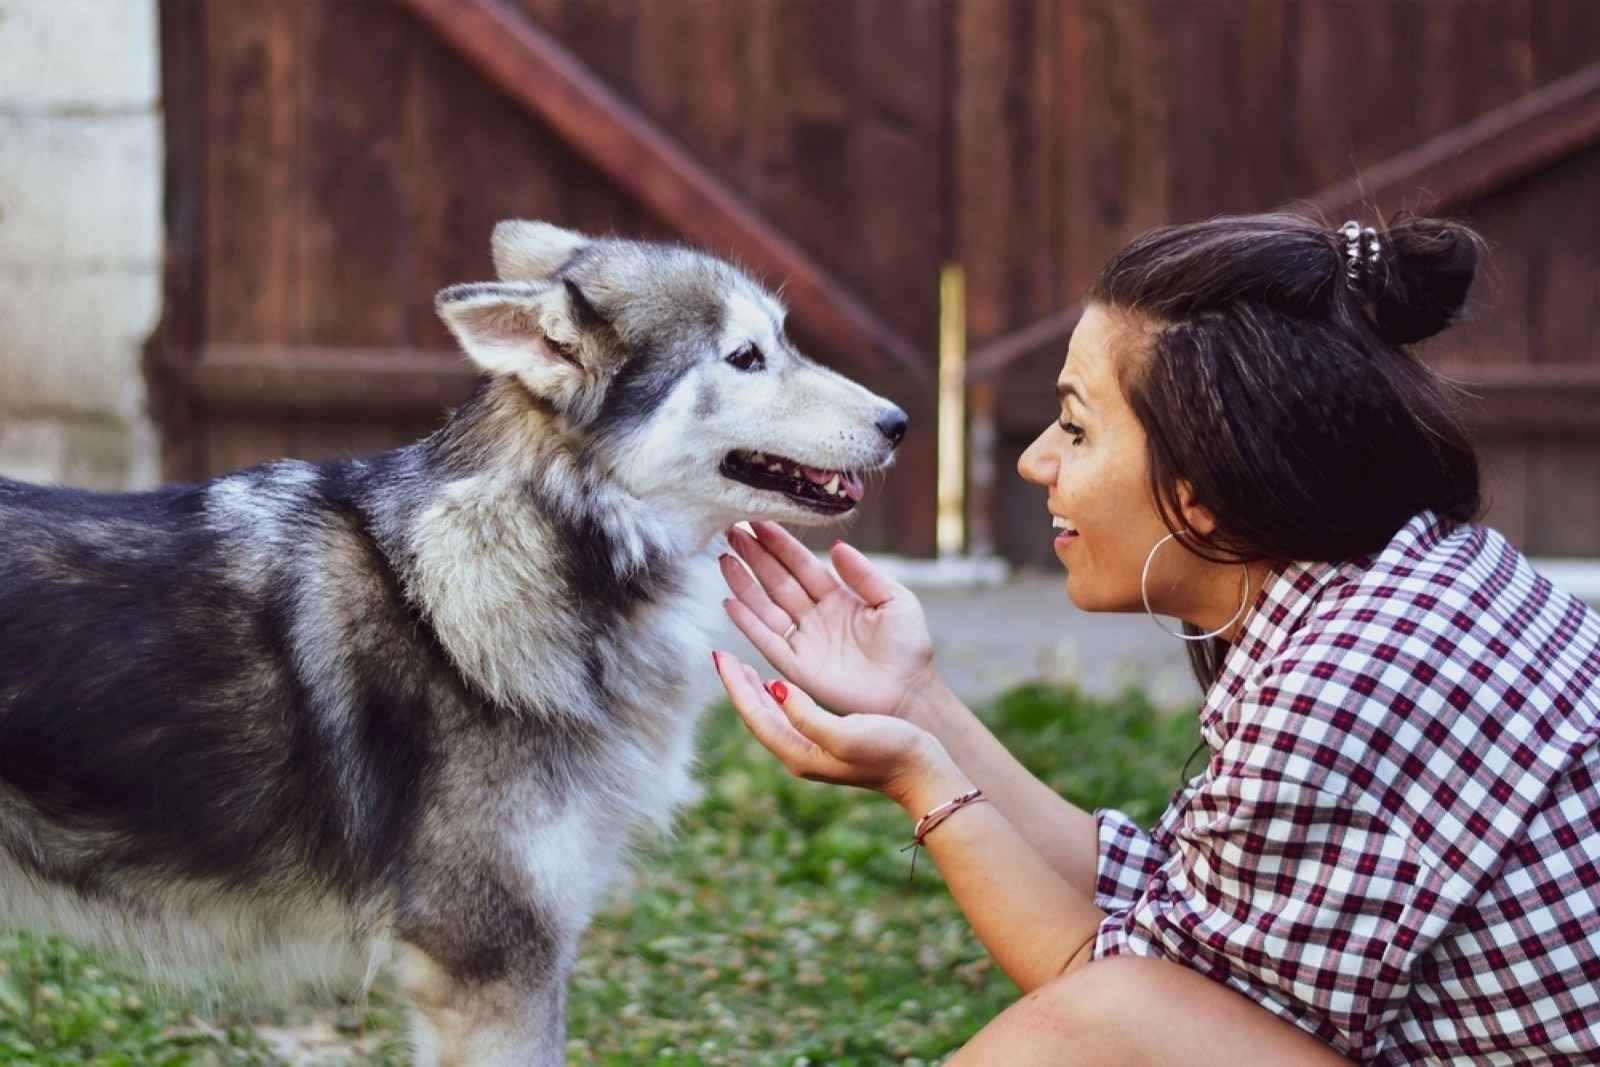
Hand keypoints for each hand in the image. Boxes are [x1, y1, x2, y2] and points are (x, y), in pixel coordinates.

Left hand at [711, 649, 957, 805]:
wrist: (922, 774)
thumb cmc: (890, 752)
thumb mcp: (845, 733)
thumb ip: (807, 714)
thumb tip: (775, 689)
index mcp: (798, 752)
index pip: (754, 715)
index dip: (734, 685)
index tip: (721, 655)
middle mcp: (799, 754)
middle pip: (756, 715)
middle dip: (738, 685)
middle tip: (723, 655)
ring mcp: (812, 751)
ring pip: (771, 716)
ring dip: (754, 690)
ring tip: (743, 666)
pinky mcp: (826, 744)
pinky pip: (789, 716)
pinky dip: (777, 696)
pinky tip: (778, 685)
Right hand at [719, 521, 937, 721]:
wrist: (910, 695)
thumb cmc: (909, 649)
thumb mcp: (896, 601)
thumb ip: (865, 575)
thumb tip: (838, 545)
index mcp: (837, 597)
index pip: (802, 564)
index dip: (781, 544)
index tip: (760, 521)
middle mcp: (815, 616)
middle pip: (778, 580)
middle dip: (755, 556)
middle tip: (732, 530)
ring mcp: (804, 641)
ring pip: (766, 607)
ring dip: (744, 584)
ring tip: (725, 558)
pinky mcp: (797, 667)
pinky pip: (767, 640)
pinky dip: (747, 623)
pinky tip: (730, 602)